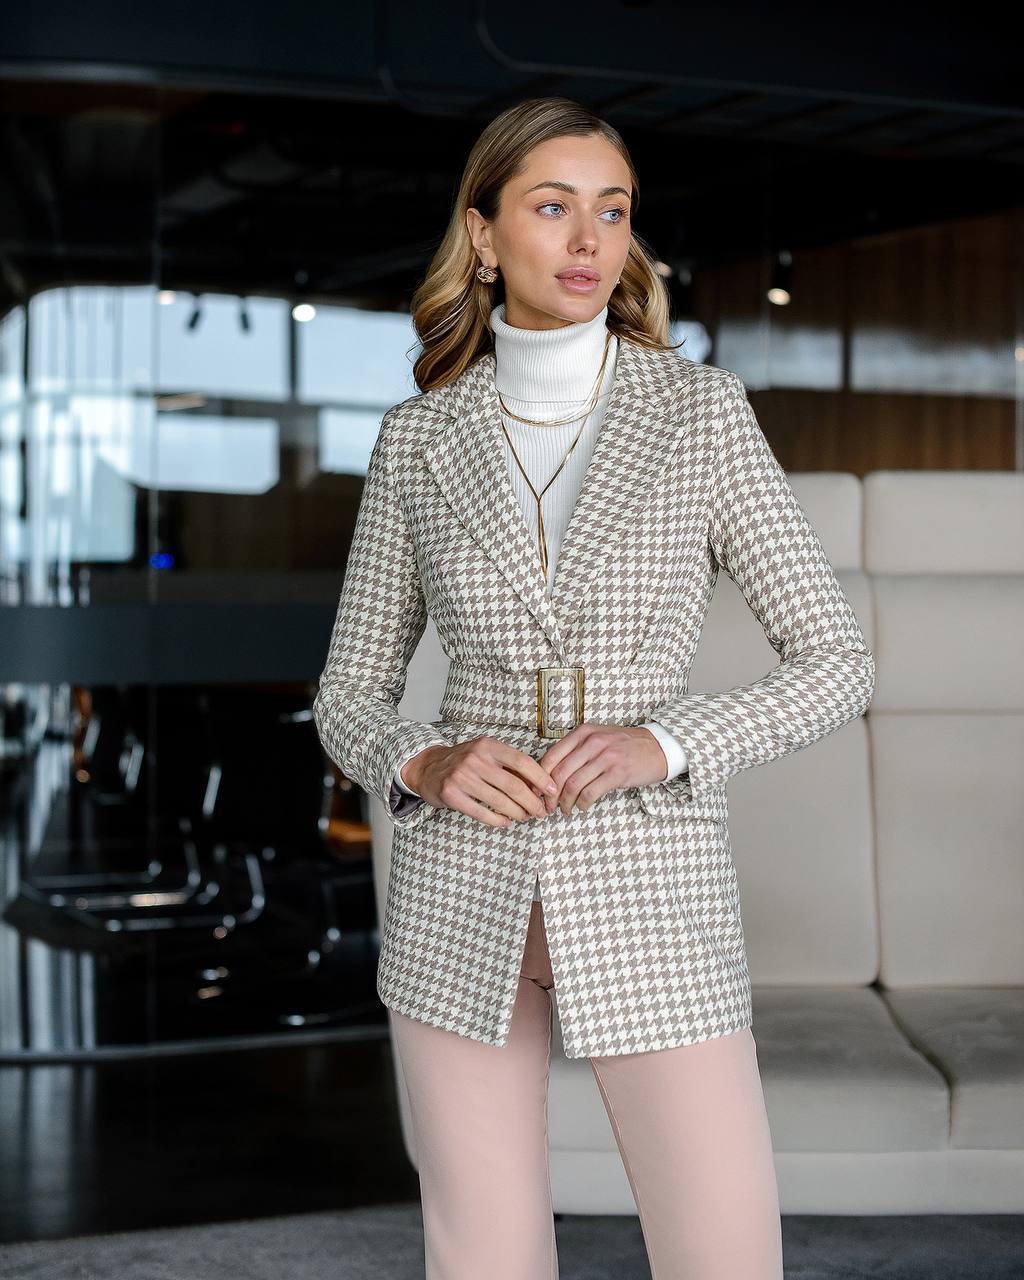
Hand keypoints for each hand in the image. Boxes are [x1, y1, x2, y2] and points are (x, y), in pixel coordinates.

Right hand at [400, 737, 559, 827]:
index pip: (522, 761)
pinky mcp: (451, 794)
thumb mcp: (486, 753)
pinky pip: (482, 813)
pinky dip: (498, 820)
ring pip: (500, 802)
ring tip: (524, 817)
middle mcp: (475, 759)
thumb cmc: (465, 761)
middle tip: (540, 812)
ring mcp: (462, 777)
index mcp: (488, 746)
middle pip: (514, 786)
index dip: (541, 778)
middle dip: (532, 803)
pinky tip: (506, 822)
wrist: (428, 767)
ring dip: (517, 813)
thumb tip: (539, 785)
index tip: (552, 791)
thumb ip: (508, 766)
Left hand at [537, 724, 667, 814]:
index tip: (537, 791)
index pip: (551, 756)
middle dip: (550, 795)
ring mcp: (605, 757)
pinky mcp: (617, 773)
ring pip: (572, 784)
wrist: (657, 747)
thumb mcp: (597, 738)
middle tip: (549, 806)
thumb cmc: (624, 745)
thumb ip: (575, 750)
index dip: (539, 778)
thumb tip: (549, 773)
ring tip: (566, 809)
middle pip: (559, 773)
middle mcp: (592, 742)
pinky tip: (582, 806)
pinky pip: (590, 792)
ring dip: (565, 803)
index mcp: (583, 733)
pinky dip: (582, 804)